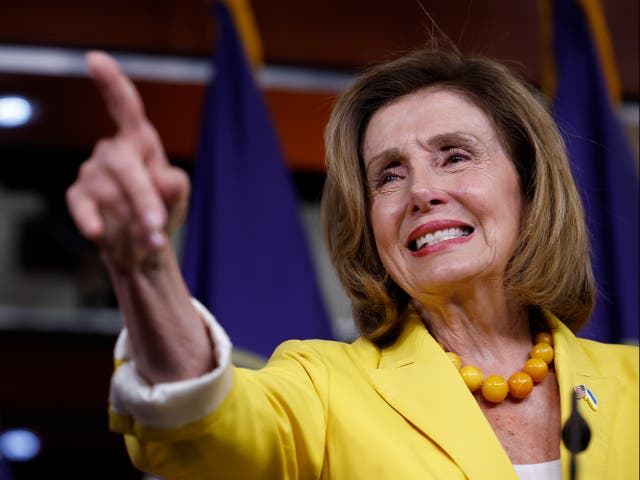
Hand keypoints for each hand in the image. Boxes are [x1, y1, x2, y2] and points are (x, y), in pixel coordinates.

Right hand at [66, 51, 189, 272]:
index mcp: (141, 142)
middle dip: (142, 196)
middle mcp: (114, 151)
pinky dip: (91, 220)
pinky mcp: (80, 197)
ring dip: (132, 220)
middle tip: (157, 226)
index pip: (127, 108)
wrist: (142, 248)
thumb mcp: (178, 199)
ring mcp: (93, 173)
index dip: (112, 83)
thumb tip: (167, 179)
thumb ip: (176, 188)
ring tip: (150, 241)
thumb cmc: (163, 212)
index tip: (94, 59)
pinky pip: (82, 205)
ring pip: (108, 190)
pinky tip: (99, 233)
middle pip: (123, 163)